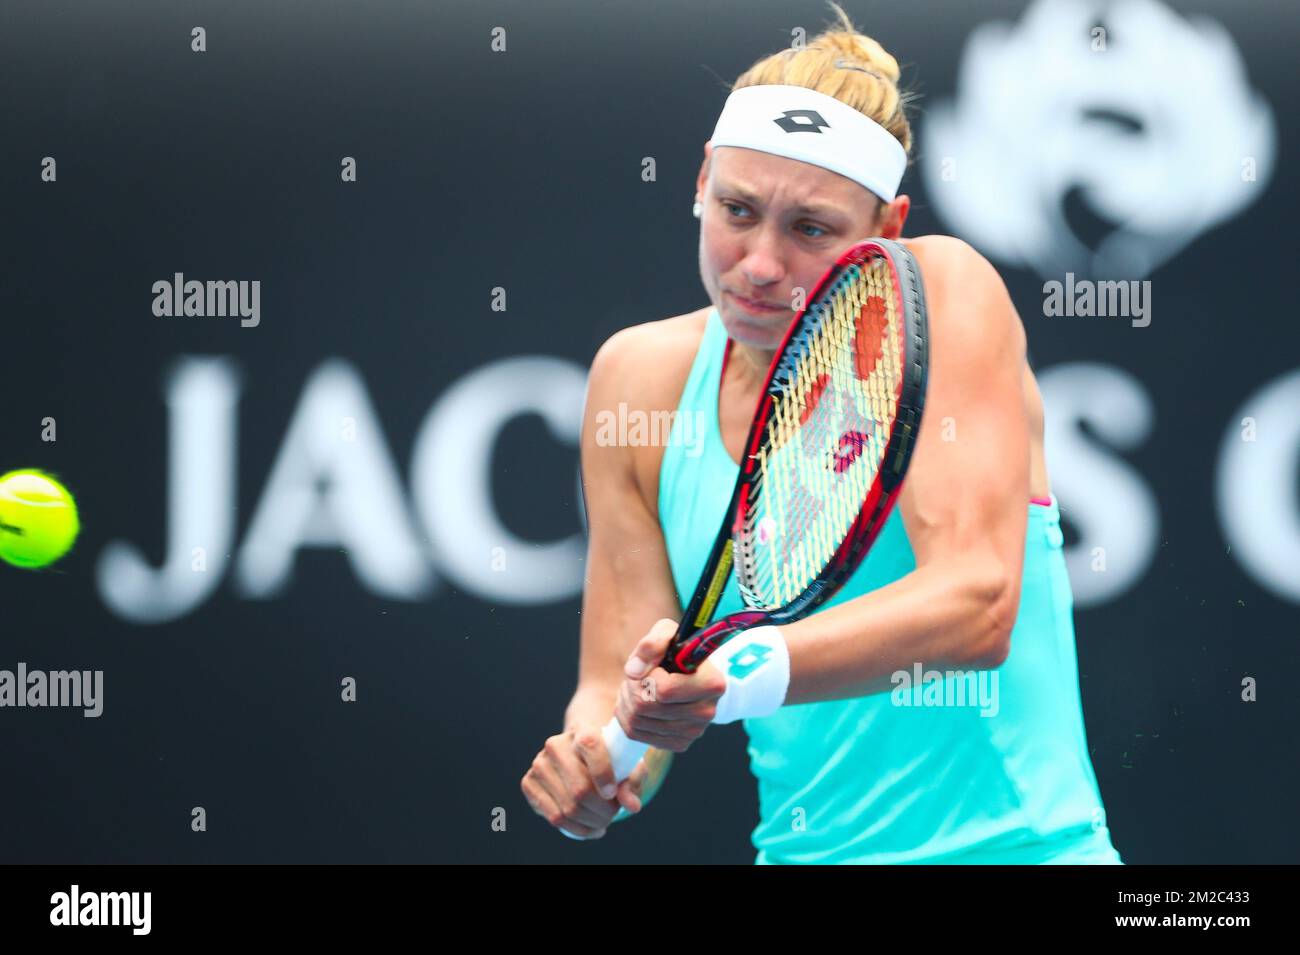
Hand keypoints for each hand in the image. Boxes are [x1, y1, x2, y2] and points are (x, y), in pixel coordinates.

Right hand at [521, 726, 648, 838]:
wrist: (580, 754)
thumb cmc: (610, 760)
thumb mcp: (628, 766)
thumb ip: (631, 783)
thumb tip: (632, 806)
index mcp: (582, 731)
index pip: (590, 746)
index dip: (602, 773)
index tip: (612, 793)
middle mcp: (556, 745)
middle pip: (580, 789)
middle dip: (603, 810)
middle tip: (614, 814)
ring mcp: (539, 764)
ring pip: (568, 808)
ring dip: (592, 822)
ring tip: (603, 821)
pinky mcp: (529, 783)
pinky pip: (554, 818)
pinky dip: (577, 829)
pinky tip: (589, 826)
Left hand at [613, 618, 727, 753]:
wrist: (690, 676)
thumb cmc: (679, 653)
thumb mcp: (668, 634)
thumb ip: (652, 643)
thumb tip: (634, 671)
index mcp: (712, 684)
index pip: (664, 690)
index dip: (648, 676)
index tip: (654, 667)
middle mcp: (707, 712)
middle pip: (645, 706)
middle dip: (633, 687)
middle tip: (639, 677)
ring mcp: (694, 732)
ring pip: (637, 721)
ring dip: (628, 701)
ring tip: (638, 688)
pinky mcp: (679, 744)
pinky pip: (637, 734)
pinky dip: (629, 718)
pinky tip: (639, 705)